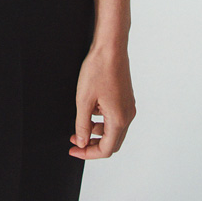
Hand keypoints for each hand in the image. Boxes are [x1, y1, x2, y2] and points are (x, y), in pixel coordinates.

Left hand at [69, 44, 135, 158]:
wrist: (111, 47)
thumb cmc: (98, 70)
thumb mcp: (84, 100)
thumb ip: (82, 125)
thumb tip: (82, 142)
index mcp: (119, 119)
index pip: (105, 149)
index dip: (87, 153)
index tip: (73, 149)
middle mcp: (127, 115)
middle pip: (111, 143)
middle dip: (92, 145)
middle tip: (76, 141)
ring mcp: (128, 106)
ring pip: (113, 130)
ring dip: (97, 133)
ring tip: (80, 127)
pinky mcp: (126, 98)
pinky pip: (115, 118)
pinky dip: (102, 121)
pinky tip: (90, 110)